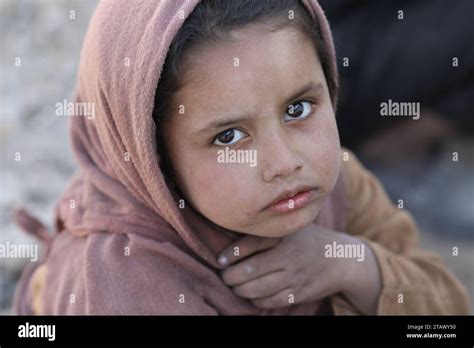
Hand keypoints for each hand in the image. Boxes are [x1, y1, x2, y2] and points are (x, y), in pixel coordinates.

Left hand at [218, 224, 381, 313]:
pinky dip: (256, 300)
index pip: (250, 244)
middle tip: (225, 276)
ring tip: (235, 286)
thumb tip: (231, 238)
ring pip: (257, 289)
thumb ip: (265, 233)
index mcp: (283, 236)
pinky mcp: (298, 293)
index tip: (220, 260)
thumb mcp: (290, 229)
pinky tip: (253, 295)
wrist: (341, 259)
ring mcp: (294, 276)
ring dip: (240, 290)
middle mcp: (288, 255)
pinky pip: (270, 301)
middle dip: (231, 276)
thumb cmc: (307, 240)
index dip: (231, 254)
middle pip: (250, 270)